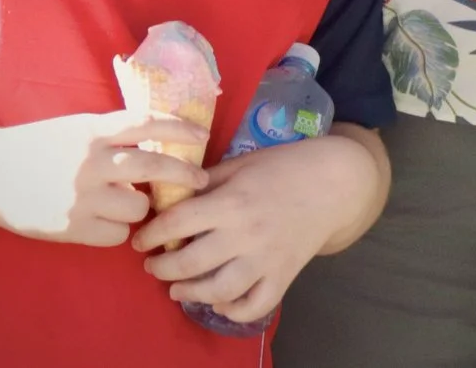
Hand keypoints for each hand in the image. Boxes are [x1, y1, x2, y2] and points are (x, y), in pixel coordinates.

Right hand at [0, 109, 209, 245]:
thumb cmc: (37, 147)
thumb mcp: (76, 128)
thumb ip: (112, 134)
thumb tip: (161, 142)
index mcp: (93, 131)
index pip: (148, 123)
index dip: (179, 127)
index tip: (201, 134)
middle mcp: (91, 162)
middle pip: (154, 167)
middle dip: (184, 175)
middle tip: (199, 180)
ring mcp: (81, 197)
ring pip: (139, 208)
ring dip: (141, 207)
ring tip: (126, 203)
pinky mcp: (71, 228)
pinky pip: (116, 235)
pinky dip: (117, 229)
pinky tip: (103, 221)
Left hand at [133, 133, 383, 322]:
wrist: (334, 182)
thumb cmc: (284, 167)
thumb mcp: (241, 164)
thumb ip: (207, 180)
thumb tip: (170, 194)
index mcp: (233, 201)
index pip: (178, 222)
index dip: (152, 233)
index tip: (140, 240)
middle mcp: (247, 234)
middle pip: (191, 263)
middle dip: (163, 268)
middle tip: (153, 266)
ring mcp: (267, 258)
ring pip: (220, 290)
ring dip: (191, 293)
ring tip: (177, 288)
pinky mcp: (284, 275)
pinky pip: (256, 304)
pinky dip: (234, 310)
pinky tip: (220, 302)